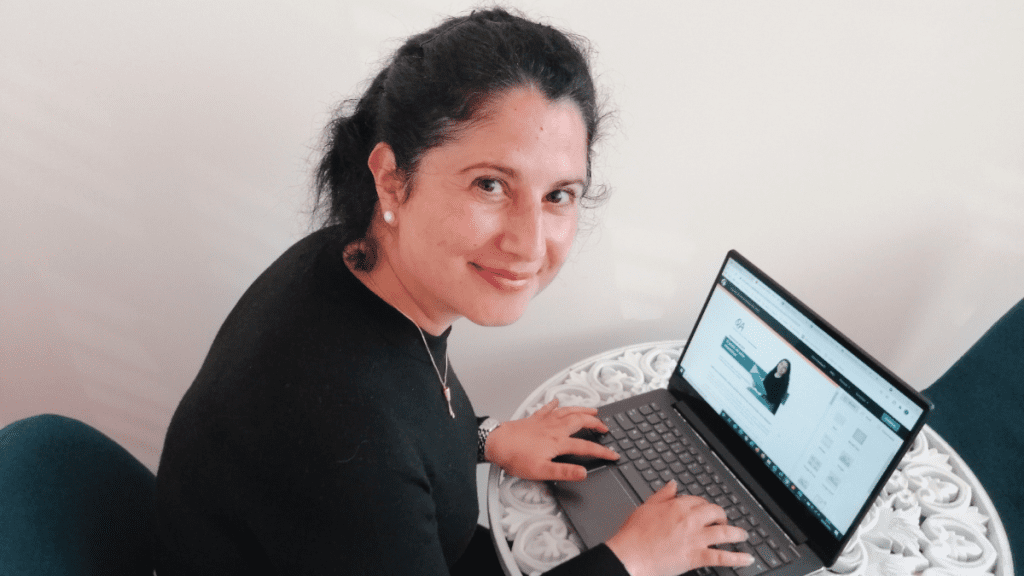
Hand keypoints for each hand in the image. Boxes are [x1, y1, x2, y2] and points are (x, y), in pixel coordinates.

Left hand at [484, 399, 618, 480]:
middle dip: (596, 423)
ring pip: (568, 411)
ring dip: (582, 409)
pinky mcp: (534, 418)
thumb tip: (583, 473)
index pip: (587, 446)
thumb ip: (564, 471)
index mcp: (559, 441)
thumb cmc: (516, 457)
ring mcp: (545, 421)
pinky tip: (557, 401)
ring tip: (593, 409)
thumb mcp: (542, 471)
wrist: (497, 443)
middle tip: (605, 427)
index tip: (613, 454)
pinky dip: (555, 404)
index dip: (602, 450)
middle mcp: (555, 428)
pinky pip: (548, 408)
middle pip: (581, 421)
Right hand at [605, 482, 754, 575]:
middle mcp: (690, 520)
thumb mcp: (646, 507)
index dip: (703, 505)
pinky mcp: (696, 556)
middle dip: (722, 515)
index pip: (698, 500)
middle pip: (715, 512)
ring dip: (737, 533)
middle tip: (723, 520)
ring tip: (743, 535)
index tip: (704, 510)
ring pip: (724, 532)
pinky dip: (737, 558)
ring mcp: (695, 538)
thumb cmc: (634, 534)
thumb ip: (662, 495)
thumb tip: (673, 484)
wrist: (630, 555)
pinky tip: (747, 559)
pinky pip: (722, 557)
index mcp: (677, 506)